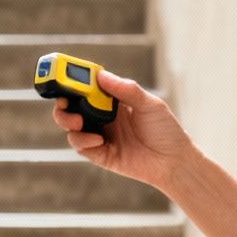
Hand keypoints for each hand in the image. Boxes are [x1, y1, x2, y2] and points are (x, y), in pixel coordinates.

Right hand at [51, 69, 192, 191]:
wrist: (174, 161)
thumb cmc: (165, 129)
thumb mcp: (150, 104)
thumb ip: (126, 90)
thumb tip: (101, 76)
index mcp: (113, 100)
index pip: (87, 88)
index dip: (73, 82)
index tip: (63, 76)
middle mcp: (103, 116)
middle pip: (71, 107)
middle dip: (62, 104)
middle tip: (64, 104)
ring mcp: (100, 135)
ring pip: (71, 127)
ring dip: (68, 122)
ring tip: (78, 123)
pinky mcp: (100, 154)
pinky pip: (81, 146)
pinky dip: (83, 141)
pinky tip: (98, 140)